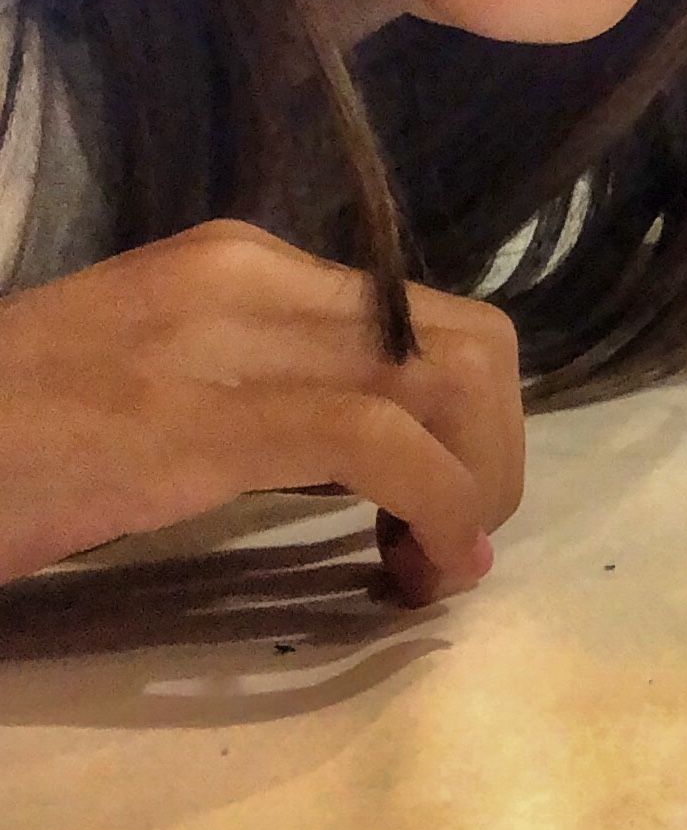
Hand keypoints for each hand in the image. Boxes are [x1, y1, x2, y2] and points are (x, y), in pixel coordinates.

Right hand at [0, 222, 524, 602]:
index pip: (423, 316)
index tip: (445, 508)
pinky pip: (384, 446)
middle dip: (495, 452)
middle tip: (452, 545)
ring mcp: (227, 339)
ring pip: (450, 383)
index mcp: (240, 262)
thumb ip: (257, 392)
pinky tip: (419, 568)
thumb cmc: (10, 436)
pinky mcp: (202, 421)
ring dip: (478, 486)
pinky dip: (439, 508)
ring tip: (433, 566)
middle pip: (467, 342)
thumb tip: (375, 458)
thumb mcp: (153, 385)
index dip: (470, 418)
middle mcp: (252, 276)